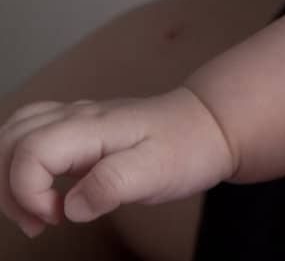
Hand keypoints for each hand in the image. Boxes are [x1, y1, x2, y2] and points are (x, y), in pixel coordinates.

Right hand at [0, 87, 235, 238]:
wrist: (211, 125)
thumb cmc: (187, 147)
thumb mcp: (157, 171)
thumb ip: (112, 185)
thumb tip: (71, 207)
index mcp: (92, 127)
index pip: (30, 152)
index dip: (28, 192)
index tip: (57, 217)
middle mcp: (77, 117)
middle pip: (9, 140)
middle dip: (8, 188)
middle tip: (40, 221)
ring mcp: (76, 119)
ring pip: (13, 133)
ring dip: (8, 176)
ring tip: (37, 211)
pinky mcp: (78, 129)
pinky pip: (29, 135)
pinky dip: (19, 164)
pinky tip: (43, 190)